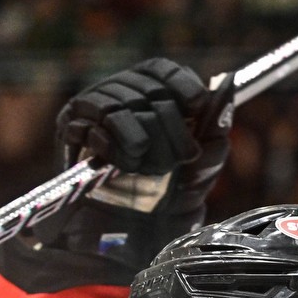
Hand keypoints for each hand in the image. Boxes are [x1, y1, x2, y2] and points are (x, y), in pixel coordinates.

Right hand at [57, 58, 233, 215]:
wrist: (132, 227)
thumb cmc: (168, 192)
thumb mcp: (201, 167)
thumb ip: (214, 132)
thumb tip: (226, 92)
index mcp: (150, 90)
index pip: (163, 71)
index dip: (183, 84)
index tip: (198, 105)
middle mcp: (119, 90)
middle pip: (148, 93)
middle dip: (170, 129)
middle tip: (179, 160)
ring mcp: (92, 106)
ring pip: (120, 108)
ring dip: (143, 142)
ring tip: (149, 167)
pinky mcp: (70, 126)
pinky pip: (93, 128)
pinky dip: (114, 148)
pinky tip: (124, 164)